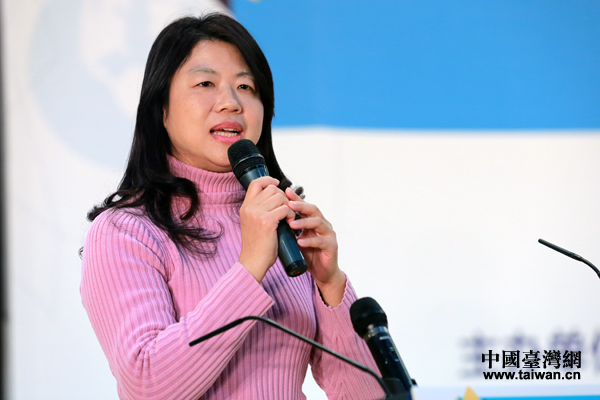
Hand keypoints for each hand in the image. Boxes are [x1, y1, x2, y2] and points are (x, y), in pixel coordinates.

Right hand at [239, 177, 294, 282]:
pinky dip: (291, 214)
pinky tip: (290, 223)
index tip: (277, 183)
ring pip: (280, 197)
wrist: (253, 262)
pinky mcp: (266, 221)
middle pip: (272, 189)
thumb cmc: (257, 246)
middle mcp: (249, 207)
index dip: (268, 180)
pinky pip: (285, 208)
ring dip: (289, 206)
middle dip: (284, 197)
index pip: (255, 183)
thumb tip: (277, 198)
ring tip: (289, 218)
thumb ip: (260, 211)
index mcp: (245, 207)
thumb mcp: (253, 224)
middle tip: (287, 211)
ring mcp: (257, 213)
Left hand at [286, 188, 345, 305]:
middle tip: (288, 204)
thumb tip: (270, 217)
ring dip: (304, 222)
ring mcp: (329, 234)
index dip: (295, 198)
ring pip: (318, 222)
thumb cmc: (308, 254)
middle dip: (300, 206)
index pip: (304, 206)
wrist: (322, 272)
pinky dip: (310, 240)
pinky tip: (300, 241)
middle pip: (313, 209)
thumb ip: (288, 228)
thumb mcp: (296, 238)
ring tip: (291, 224)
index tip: (284, 191)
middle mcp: (323, 224)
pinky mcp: (332, 246)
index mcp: (313, 220)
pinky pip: (321, 241)